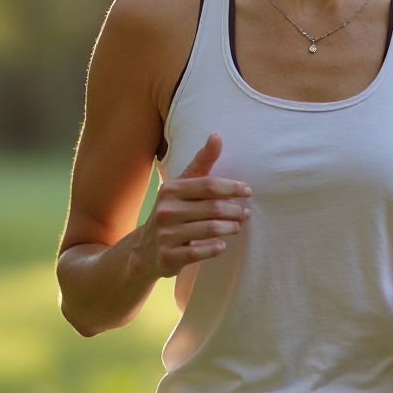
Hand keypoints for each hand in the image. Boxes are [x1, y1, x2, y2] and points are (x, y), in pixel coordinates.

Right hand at [134, 134, 250, 278]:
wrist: (145, 249)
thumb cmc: (173, 211)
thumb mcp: (182, 185)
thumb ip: (202, 162)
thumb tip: (217, 136)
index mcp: (171, 189)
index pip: (210, 185)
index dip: (232, 188)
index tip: (248, 192)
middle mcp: (166, 210)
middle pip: (214, 208)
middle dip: (236, 210)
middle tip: (245, 213)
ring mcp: (166, 234)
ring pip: (211, 229)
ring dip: (231, 228)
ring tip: (237, 226)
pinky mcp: (168, 256)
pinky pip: (200, 252)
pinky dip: (216, 247)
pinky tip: (222, 243)